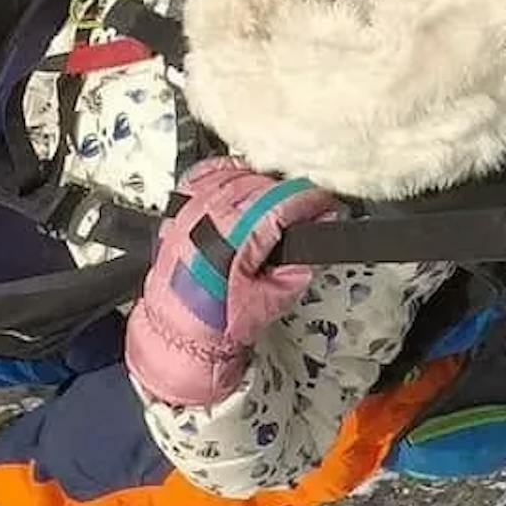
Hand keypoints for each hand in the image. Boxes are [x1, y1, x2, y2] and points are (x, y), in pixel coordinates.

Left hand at [124, 157, 338, 410]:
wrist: (179, 332)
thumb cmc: (217, 322)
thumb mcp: (272, 302)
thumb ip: (301, 262)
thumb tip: (320, 227)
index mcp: (231, 237)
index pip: (280, 201)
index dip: (310, 199)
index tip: (326, 204)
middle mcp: (207, 216)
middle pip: (261, 183)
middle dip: (291, 193)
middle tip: (308, 209)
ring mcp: (189, 208)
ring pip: (237, 174)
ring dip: (263, 183)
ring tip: (278, 203)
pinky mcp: (179, 208)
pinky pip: (207, 172)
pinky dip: (229, 172)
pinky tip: (242, 182)